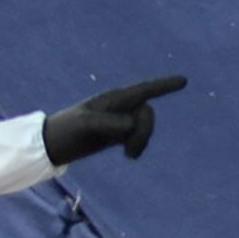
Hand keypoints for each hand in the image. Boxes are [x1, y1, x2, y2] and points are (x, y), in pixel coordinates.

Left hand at [40, 75, 187, 165]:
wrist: (54, 143)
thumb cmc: (68, 129)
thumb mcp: (87, 125)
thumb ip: (110, 123)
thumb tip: (132, 125)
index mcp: (114, 98)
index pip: (144, 89)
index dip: (164, 85)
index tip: (184, 81)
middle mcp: (120, 106)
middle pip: (147, 114)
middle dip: (145, 132)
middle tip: (128, 152)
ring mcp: (120, 119)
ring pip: (145, 127)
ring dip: (141, 142)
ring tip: (128, 156)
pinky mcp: (118, 133)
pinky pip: (138, 136)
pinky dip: (137, 147)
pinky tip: (128, 156)